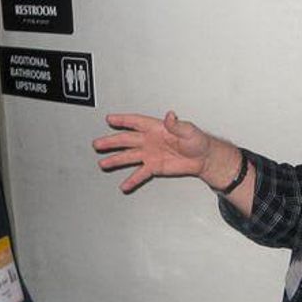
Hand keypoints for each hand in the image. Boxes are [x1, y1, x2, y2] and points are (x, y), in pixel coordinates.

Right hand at [93, 111, 215, 191]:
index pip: (136, 122)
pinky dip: (132, 180)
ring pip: (129, 157)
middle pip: (126, 140)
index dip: (123, 120)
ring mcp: (150, 154)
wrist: (203, 158)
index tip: (110, 119)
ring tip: (103, 164)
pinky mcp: (154, 167)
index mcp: (156, 128)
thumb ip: (177, 124)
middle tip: (98, 144)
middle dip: (111, 142)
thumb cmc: (197, 141)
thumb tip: (170, 116)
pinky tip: (124, 185)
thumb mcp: (188, 130)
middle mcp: (150, 140)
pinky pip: (140, 174)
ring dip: (116, 160)